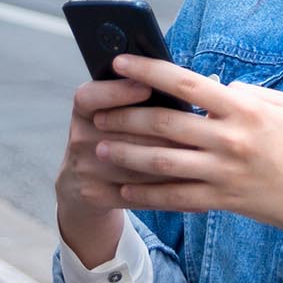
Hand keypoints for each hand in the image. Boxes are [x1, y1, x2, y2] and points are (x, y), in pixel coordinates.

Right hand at [55, 75, 190, 223]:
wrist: (84, 181)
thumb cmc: (114, 134)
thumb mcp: (114, 110)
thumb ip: (138, 95)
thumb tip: (181, 86)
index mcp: (84, 110)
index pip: (91, 96)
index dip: (117, 91)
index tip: (147, 86)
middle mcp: (79, 138)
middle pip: (123, 132)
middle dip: (163, 131)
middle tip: (197, 128)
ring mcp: (86, 169)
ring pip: (135, 165)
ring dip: (171, 162)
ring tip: (202, 156)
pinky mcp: (96, 195)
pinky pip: (138, 193)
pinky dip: (168, 190)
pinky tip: (193, 186)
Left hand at [91, 55, 282, 265]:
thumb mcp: (280, 105)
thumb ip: (243, 92)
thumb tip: (211, 85)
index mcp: (242, 108)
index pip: (185, 82)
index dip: (147, 71)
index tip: (119, 62)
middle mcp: (229, 139)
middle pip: (164, 123)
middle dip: (125, 115)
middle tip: (97, 111)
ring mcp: (223, 172)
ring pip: (161, 162)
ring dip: (125, 155)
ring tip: (99, 149)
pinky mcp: (220, 200)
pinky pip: (173, 198)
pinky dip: (144, 194)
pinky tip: (122, 189)